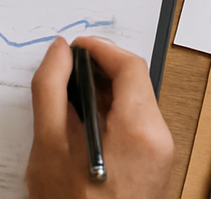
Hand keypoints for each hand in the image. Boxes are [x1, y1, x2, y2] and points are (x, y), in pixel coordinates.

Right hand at [26, 36, 173, 198]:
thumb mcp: (49, 145)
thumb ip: (50, 89)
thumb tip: (59, 51)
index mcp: (140, 128)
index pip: (129, 65)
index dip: (99, 48)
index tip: (74, 47)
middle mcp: (159, 137)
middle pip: (134, 81)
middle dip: (99, 70)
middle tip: (65, 71)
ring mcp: (160, 152)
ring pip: (135, 101)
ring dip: (104, 92)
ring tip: (68, 98)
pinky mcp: (155, 164)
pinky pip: (136, 123)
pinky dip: (111, 113)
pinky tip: (82, 123)